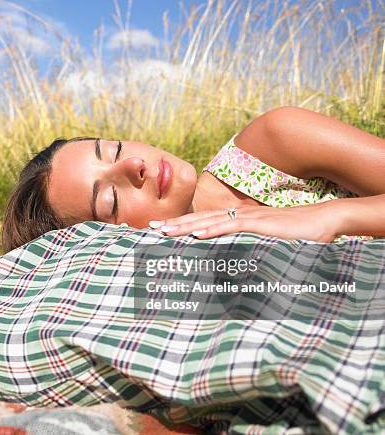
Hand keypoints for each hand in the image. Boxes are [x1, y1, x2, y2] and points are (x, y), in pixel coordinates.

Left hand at [149, 204, 342, 241]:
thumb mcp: (269, 243)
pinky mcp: (259, 224)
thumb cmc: (298, 235)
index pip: (205, 220)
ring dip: (186, 226)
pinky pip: (231, 226)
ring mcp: (248, 219)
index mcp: (239, 219)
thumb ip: (252, 249)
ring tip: (165, 231)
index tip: (163, 229)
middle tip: (152, 228)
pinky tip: (195, 234)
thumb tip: (238, 262)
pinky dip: (212, 229)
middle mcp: (239, 216)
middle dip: (175, 223)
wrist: (325, 221)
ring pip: (209, 221)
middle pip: (200, 218)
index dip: (183, 224)